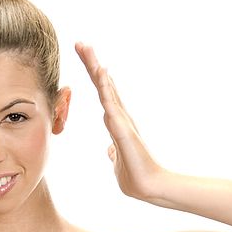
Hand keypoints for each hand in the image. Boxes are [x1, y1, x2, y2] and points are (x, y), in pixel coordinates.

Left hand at [75, 42, 165, 200]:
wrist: (150, 188)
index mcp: (117, 123)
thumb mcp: (117, 163)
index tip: (86, 57)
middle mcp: (120, 117)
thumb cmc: (136, 177)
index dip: (94, 76)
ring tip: (87, 49)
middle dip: (92, 63)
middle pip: (103, 85)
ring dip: (96, 69)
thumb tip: (109, 150)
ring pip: (106, 89)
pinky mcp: (123, 129)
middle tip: (81, 43)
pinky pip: (111, 104)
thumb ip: (113, 154)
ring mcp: (122, 121)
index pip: (102, 94)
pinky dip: (105, 87)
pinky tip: (100, 72)